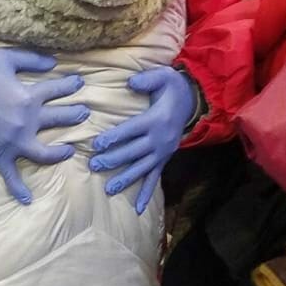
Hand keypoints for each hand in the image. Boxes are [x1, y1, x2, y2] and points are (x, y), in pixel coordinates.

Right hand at [0, 48, 88, 204]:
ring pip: (45, 153)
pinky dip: (18, 189)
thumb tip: (54, 62)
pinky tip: (28, 200)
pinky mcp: (0, 153)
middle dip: (76, 114)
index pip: (58, 89)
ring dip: (61, 152)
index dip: (71, 85)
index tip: (80, 83)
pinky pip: (10, 176)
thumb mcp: (5, 57)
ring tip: (71, 149)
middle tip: (84, 113)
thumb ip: (31, 59)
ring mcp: (14, 141)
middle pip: (60, 119)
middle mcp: (27, 121)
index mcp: (28, 97)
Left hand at [89, 66, 196, 214]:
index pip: (131, 130)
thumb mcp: (163, 76)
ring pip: (142, 168)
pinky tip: (138, 208)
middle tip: (94, 166)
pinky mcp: (164, 159)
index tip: (97, 144)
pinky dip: (147, 193)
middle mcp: (159, 139)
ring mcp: (162, 152)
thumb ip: (147, 79)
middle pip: (133, 151)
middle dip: (113, 159)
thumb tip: (130, 83)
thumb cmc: (171, 87)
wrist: (191, 101)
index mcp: (155, 120)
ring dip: (126, 179)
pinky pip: (155, 178)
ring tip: (109, 189)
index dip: (114, 137)